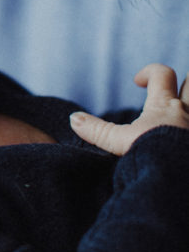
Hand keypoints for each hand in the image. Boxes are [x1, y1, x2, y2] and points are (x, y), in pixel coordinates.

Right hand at [70, 63, 188, 154]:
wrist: (175, 179)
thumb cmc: (151, 156)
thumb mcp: (120, 142)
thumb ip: (97, 130)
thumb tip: (74, 119)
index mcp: (164, 105)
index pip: (162, 74)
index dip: (149, 72)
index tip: (137, 82)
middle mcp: (186, 111)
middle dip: (183, 83)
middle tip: (170, 93)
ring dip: (187, 104)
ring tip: (175, 116)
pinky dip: (187, 128)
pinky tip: (180, 142)